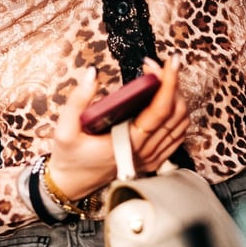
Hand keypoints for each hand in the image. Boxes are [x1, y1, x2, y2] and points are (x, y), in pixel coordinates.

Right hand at [47, 57, 189, 199]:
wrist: (72, 184)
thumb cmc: (69, 157)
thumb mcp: (64, 129)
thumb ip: (78, 100)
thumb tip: (92, 73)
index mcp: (129, 143)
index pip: (160, 110)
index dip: (169, 83)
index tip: (170, 62)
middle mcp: (146, 151)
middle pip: (176, 112)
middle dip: (171, 82)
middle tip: (152, 65)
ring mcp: (153, 156)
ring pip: (181, 122)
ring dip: (176, 96)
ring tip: (158, 77)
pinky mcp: (154, 158)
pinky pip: (177, 133)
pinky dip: (177, 113)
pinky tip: (164, 98)